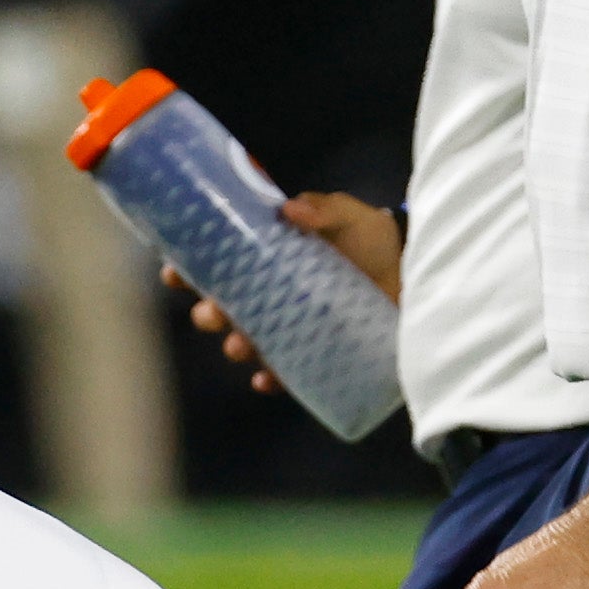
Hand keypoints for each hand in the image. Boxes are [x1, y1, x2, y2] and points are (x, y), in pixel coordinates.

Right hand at [165, 192, 400, 392]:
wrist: (417, 285)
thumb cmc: (377, 247)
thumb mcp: (354, 218)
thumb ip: (325, 209)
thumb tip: (290, 210)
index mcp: (270, 261)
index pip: (220, 265)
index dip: (190, 269)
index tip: (172, 271)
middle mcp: (271, 298)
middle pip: (224, 308)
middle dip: (208, 313)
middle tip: (210, 311)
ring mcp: (289, 330)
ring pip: (248, 342)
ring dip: (235, 345)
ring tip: (239, 343)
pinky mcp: (311, 358)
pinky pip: (284, 375)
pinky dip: (272, 379)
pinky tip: (266, 379)